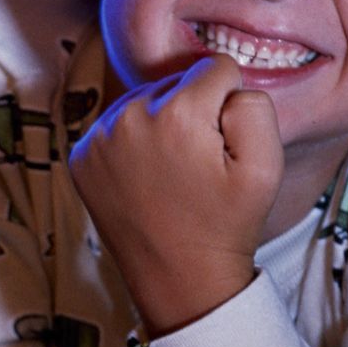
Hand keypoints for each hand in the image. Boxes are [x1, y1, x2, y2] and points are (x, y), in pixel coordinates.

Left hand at [68, 53, 280, 335]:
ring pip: (145, 100)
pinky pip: (116, 125)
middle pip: (176, 81)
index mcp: (177, 114)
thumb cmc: (226, 225)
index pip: (215, 66)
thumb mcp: (266, 166)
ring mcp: (98, 138)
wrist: (179, 280)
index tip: (222, 144)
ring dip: (161, 124)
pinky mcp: (81, 156)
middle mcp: (129, 117)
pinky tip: (145, 179)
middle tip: (197, 164)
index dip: (229, 103)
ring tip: (172, 173)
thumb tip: (227, 82)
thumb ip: (254, 105)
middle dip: (193, 111)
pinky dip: (132, 144)